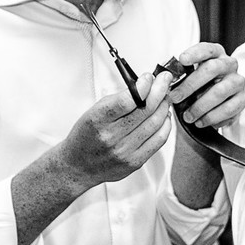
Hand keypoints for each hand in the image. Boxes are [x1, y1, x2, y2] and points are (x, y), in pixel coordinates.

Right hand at [58, 73, 174, 187]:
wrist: (79, 166)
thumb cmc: (85, 137)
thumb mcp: (93, 112)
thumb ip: (117, 100)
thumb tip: (142, 86)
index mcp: (99, 120)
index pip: (128, 100)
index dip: (143, 86)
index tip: (149, 78)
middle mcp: (112, 137)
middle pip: (146, 110)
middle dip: (159, 90)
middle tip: (164, 80)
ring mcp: (125, 151)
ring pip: (156, 123)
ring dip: (164, 106)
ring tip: (164, 97)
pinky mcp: (135, 161)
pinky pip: (159, 140)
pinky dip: (165, 125)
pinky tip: (164, 117)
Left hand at [169, 43, 244, 128]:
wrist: (216, 103)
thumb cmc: (200, 86)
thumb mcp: (189, 76)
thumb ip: (179, 74)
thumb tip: (162, 75)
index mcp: (216, 54)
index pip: (206, 49)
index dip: (195, 53)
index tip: (182, 60)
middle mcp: (229, 64)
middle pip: (212, 69)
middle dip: (190, 85)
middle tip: (175, 98)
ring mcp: (238, 82)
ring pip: (220, 92)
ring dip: (200, 106)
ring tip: (187, 116)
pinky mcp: (242, 100)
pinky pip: (228, 109)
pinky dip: (212, 117)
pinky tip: (201, 122)